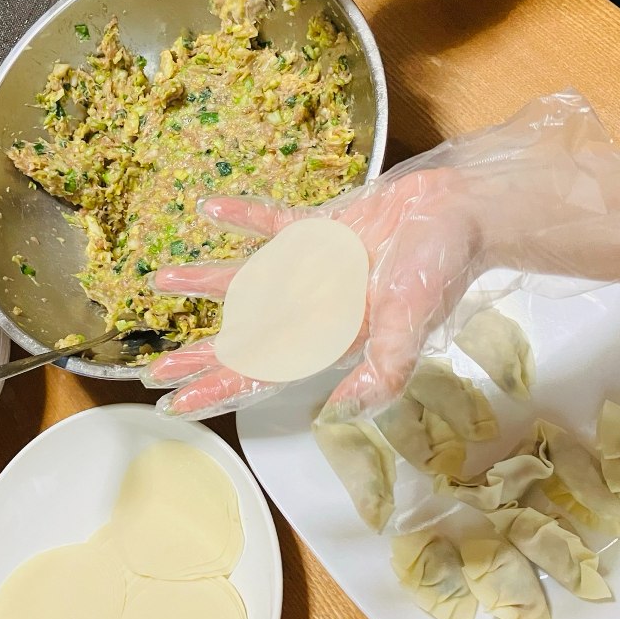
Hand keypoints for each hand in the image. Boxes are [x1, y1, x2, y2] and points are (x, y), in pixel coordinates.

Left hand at [142, 93, 619, 422]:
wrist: (465, 211)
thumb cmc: (441, 265)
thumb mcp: (412, 320)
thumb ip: (384, 367)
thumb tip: (339, 410)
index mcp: (330, 333)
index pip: (264, 369)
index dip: (219, 389)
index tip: (175, 404)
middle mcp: (315, 306)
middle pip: (247, 337)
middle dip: (203, 356)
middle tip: (154, 369)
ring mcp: (315, 268)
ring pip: (249, 280)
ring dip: (207, 282)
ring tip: (162, 279)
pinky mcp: (325, 230)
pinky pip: (274, 225)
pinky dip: (243, 218)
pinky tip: (209, 208)